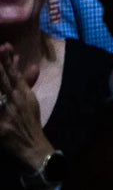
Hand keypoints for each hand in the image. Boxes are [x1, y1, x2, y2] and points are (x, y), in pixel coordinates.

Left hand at [0, 45, 52, 171]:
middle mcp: (15, 99)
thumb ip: (28, 82)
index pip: (14, 73)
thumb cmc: (30, 121)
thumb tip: (31, 65)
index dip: (8, 59)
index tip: (4, 46)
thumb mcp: (31, 100)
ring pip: (0, 90)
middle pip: (4, 79)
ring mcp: (6, 111)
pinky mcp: (1, 125)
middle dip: (1, 64)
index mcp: (23, 93)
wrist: (32, 145)